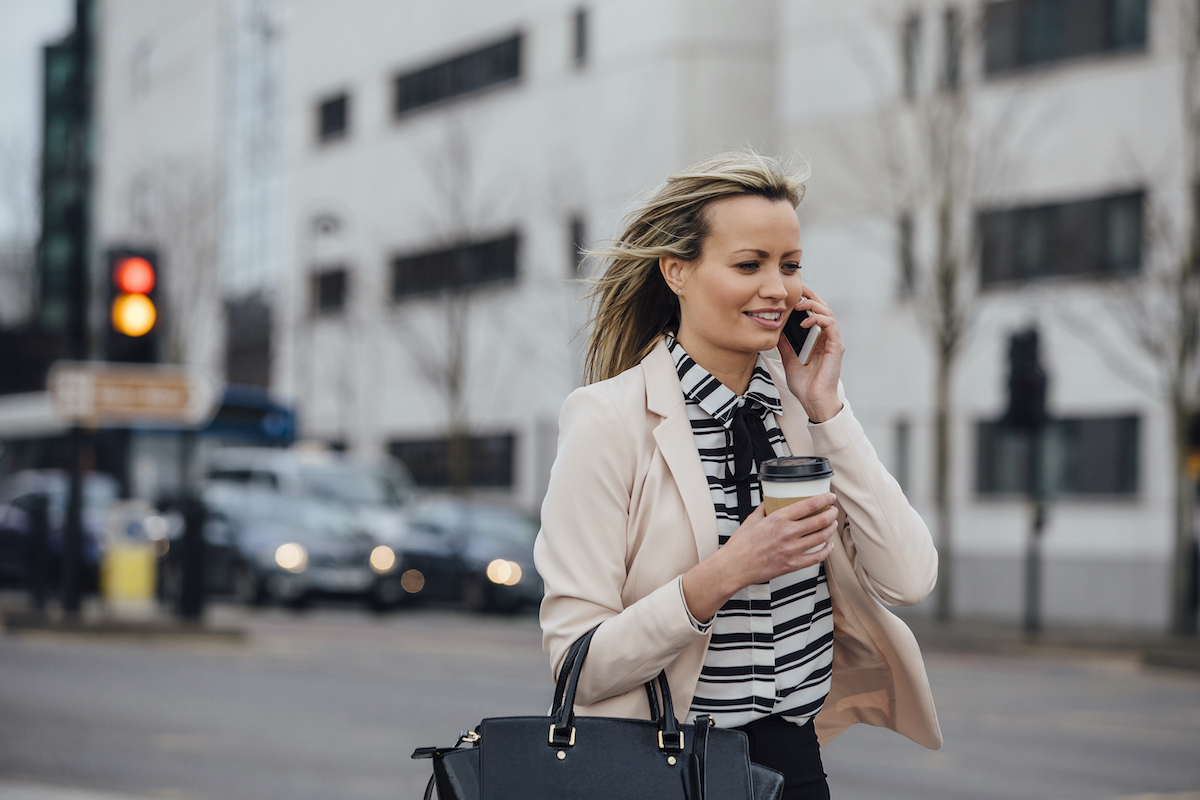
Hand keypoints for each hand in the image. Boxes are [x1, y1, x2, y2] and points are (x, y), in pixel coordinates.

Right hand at [682, 493, 838, 622]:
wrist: (735, 566)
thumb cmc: (741, 543)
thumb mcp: (752, 519)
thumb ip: (764, 508)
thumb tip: (772, 500)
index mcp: (778, 519)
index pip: (808, 505)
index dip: (824, 499)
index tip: (830, 497)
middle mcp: (787, 533)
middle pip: (819, 520)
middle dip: (831, 513)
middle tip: (833, 510)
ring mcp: (791, 550)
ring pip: (821, 537)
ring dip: (830, 529)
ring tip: (832, 524)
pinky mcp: (792, 565)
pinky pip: (816, 558)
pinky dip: (826, 551)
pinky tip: (829, 546)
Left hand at [779, 287, 843, 422]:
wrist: (813, 401)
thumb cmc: (804, 385)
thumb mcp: (789, 359)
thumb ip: (785, 344)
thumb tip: (776, 329)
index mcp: (817, 339)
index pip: (814, 313)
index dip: (805, 300)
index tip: (792, 293)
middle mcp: (827, 338)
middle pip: (822, 308)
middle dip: (810, 296)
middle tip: (797, 289)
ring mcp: (833, 341)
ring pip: (828, 313)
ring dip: (813, 305)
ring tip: (798, 304)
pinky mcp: (836, 347)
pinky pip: (830, 325)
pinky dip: (818, 319)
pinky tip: (805, 321)